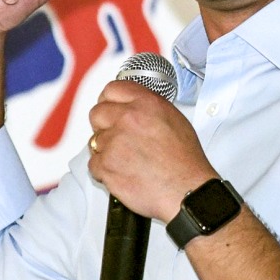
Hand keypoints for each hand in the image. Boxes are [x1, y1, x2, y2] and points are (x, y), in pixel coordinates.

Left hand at [87, 80, 215, 221]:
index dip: (109, 100)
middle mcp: (128, 118)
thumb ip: (148, 107)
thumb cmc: (185, 161)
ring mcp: (114, 142)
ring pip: (95, 141)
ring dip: (106, 150)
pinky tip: (123, 173)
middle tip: (117, 138)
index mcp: (146, 104)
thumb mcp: (176, 120)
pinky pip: (93, 164)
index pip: (112, 89)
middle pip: (97, 113)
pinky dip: (105, 171)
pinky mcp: (106, 165)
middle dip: (104, 125)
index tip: (110, 108)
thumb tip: (132, 106)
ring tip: (127, 160)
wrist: (186, 190)